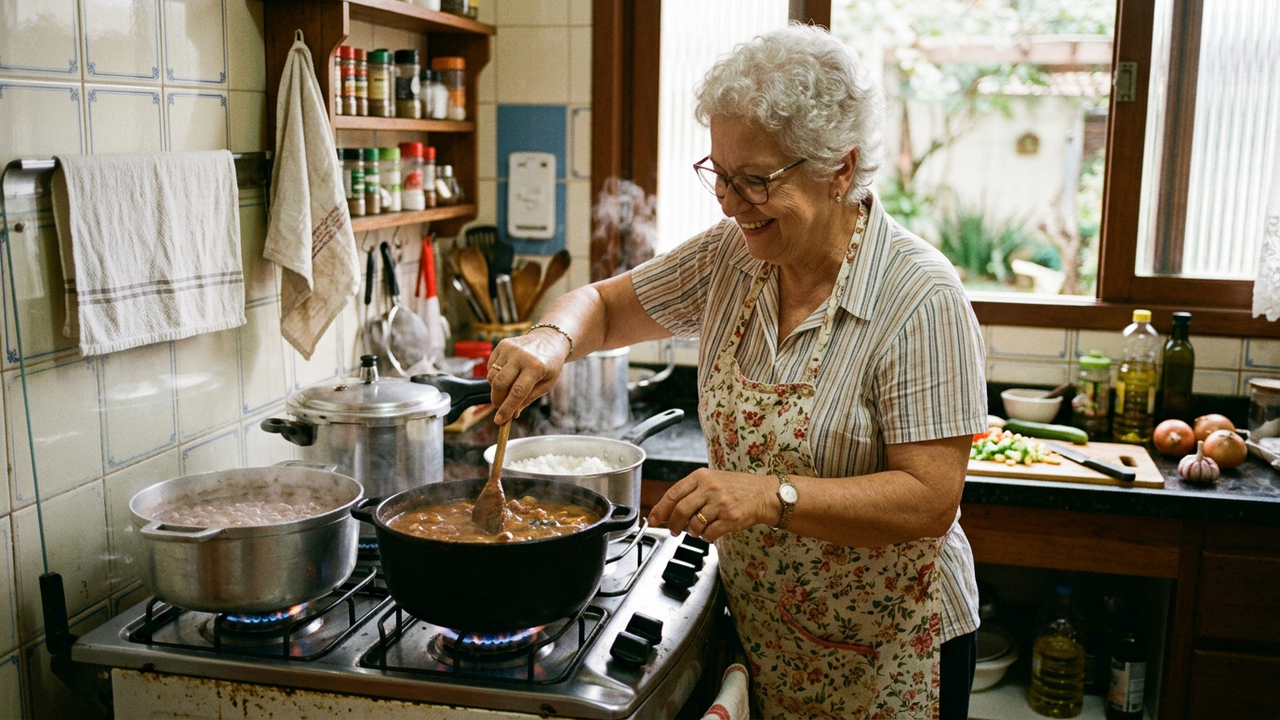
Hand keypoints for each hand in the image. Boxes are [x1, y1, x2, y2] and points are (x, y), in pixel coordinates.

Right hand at [486, 331, 567, 423]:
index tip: (499, 420)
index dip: (507, 408)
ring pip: (492, 376)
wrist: (549, 340)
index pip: (517, 392)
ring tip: (506, 390)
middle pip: (500, 384)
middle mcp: (521, 356)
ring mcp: (510, 349)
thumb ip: (529, 399)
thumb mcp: (546, 384)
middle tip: (500, 407)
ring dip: (496, 389)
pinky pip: (490, 367)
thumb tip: (513, 414)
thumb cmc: (549, 365)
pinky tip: (506, 375)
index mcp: (536, 367)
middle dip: (497, 400)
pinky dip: (494, 376)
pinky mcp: (502, 345)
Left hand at [646, 468, 778, 541]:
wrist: (763, 494)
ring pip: (694, 524)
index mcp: (701, 476)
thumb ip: (691, 493)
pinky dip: (705, 537)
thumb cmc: (736, 488)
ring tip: (698, 529)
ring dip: (692, 532)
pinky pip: (709, 534)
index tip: (653, 519)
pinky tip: (710, 531)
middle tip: (673, 530)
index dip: (660, 509)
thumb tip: (668, 512)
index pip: (673, 493)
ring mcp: (721, 503)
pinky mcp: (730, 518)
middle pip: (680, 511)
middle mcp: (710, 488)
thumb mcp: (711, 480)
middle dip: (673, 525)